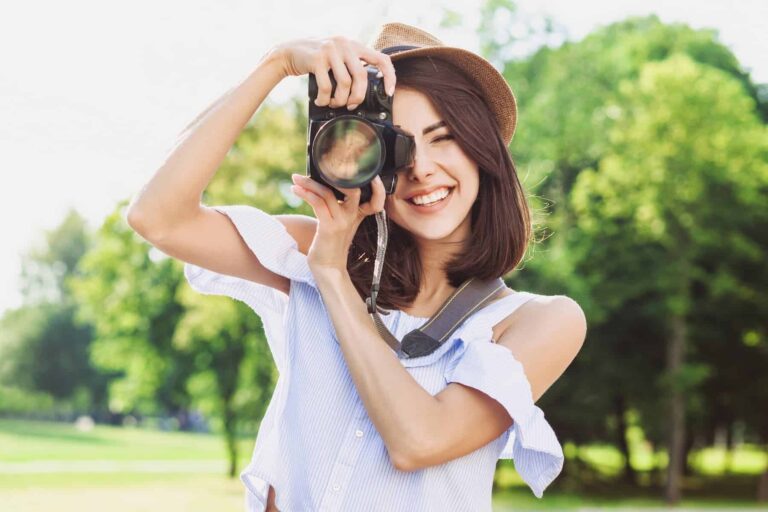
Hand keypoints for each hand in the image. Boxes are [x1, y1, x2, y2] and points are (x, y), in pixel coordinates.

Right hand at [272, 35, 395, 108]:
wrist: (289, 52)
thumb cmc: (317, 60)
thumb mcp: (338, 56)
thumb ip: (352, 65)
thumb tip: (366, 91)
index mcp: (354, 45)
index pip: (381, 58)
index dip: (389, 76)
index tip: (389, 92)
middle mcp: (345, 45)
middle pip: (362, 77)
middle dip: (358, 97)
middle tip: (351, 106)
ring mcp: (331, 51)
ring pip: (345, 83)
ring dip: (339, 100)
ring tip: (333, 104)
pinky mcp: (317, 59)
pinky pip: (327, 86)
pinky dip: (325, 99)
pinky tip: (321, 101)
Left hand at [290, 173, 386, 272]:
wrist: (327, 267)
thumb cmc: (330, 243)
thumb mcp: (338, 223)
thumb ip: (337, 206)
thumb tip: (322, 185)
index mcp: (358, 215)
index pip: (377, 201)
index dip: (378, 188)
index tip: (367, 175)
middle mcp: (352, 217)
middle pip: (354, 189)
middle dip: (336, 174)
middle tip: (320, 166)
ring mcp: (342, 222)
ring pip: (328, 193)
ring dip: (310, 183)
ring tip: (296, 178)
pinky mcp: (329, 227)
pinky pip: (317, 203)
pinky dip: (305, 193)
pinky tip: (295, 189)